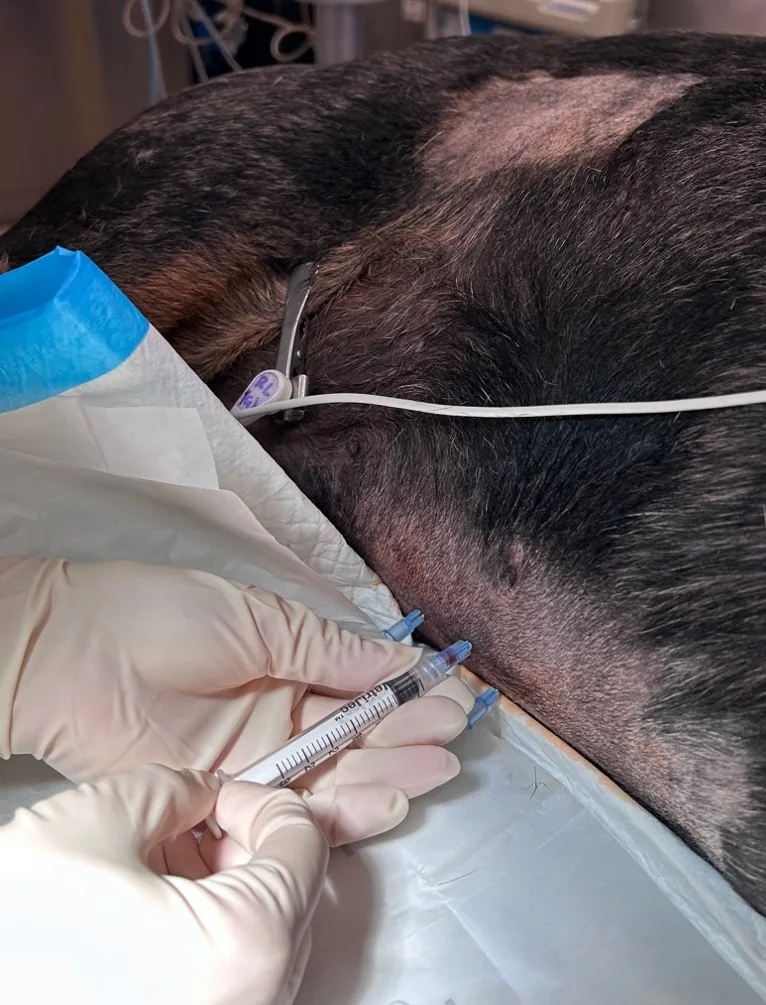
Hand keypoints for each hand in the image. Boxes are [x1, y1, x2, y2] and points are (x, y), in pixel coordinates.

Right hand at [0, 764, 327, 1004]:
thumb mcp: (95, 821)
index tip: (221, 796)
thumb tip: (200, 794)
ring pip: (261, 937)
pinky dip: (206, 934)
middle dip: (240, 844)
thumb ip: (173, 787)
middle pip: (288, 893)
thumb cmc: (18, 944)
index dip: (257, 801)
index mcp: (246, 943)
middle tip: (190, 824)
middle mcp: (255, 1000)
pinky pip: (232, 975)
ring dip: (223, 888)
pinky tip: (150, 914)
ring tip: (157, 867)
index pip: (301, 843)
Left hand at [1, 557, 472, 842]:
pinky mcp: (233, 794)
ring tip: (437, 768)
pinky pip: (297, 804)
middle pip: (356, 732)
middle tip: (454, 732)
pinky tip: (387, 798)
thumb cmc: (163, 616)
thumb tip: (400, 657)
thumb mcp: (262, 620)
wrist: (72, 653)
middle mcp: (281, 711)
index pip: (361, 681)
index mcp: (290, 659)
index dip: (406, 688)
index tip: (452, 689)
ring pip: (335, 771)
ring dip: (389, 771)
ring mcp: (258, 755)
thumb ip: (332, 649)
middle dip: (408, 732)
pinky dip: (342, 805)